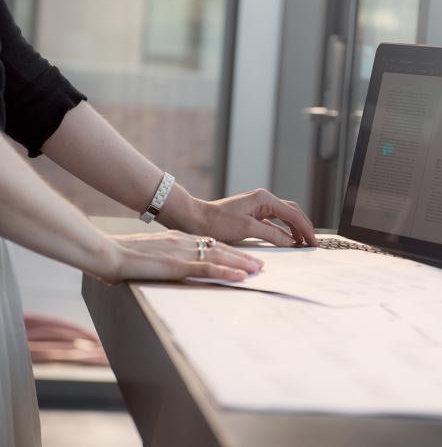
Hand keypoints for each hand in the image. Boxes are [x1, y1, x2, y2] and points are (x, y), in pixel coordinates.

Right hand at [105, 230, 262, 283]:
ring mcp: (182, 252)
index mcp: (177, 239)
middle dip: (241, 256)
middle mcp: (184, 242)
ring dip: (241, 263)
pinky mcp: (177, 264)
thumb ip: (160, 260)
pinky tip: (241, 276)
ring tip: (258, 269)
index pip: (209, 243)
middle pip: (220, 248)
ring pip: (219, 256)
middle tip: (260, 263)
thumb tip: (162, 268)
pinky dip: (226, 271)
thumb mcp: (147, 255)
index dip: (228, 250)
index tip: (242, 256)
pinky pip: (207, 268)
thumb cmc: (120, 256)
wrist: (106, 252)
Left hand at [199, 188, 316, 246]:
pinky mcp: (252, 214)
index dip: (305, 229)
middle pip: (292, 212)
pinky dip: (283, 230)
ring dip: (294, 228)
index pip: (293, 213)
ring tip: (302, 242)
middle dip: (304, 226)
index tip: (313, 242)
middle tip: (312, 242)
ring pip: (284, 216)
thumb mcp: (247, 229)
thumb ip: (273, 235)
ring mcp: (258, 206)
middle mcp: (264, 199)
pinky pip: (274, 222)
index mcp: (264, 198)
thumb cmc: (218, 222)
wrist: (196, 219)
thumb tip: (291, 242)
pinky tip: (287, 240)